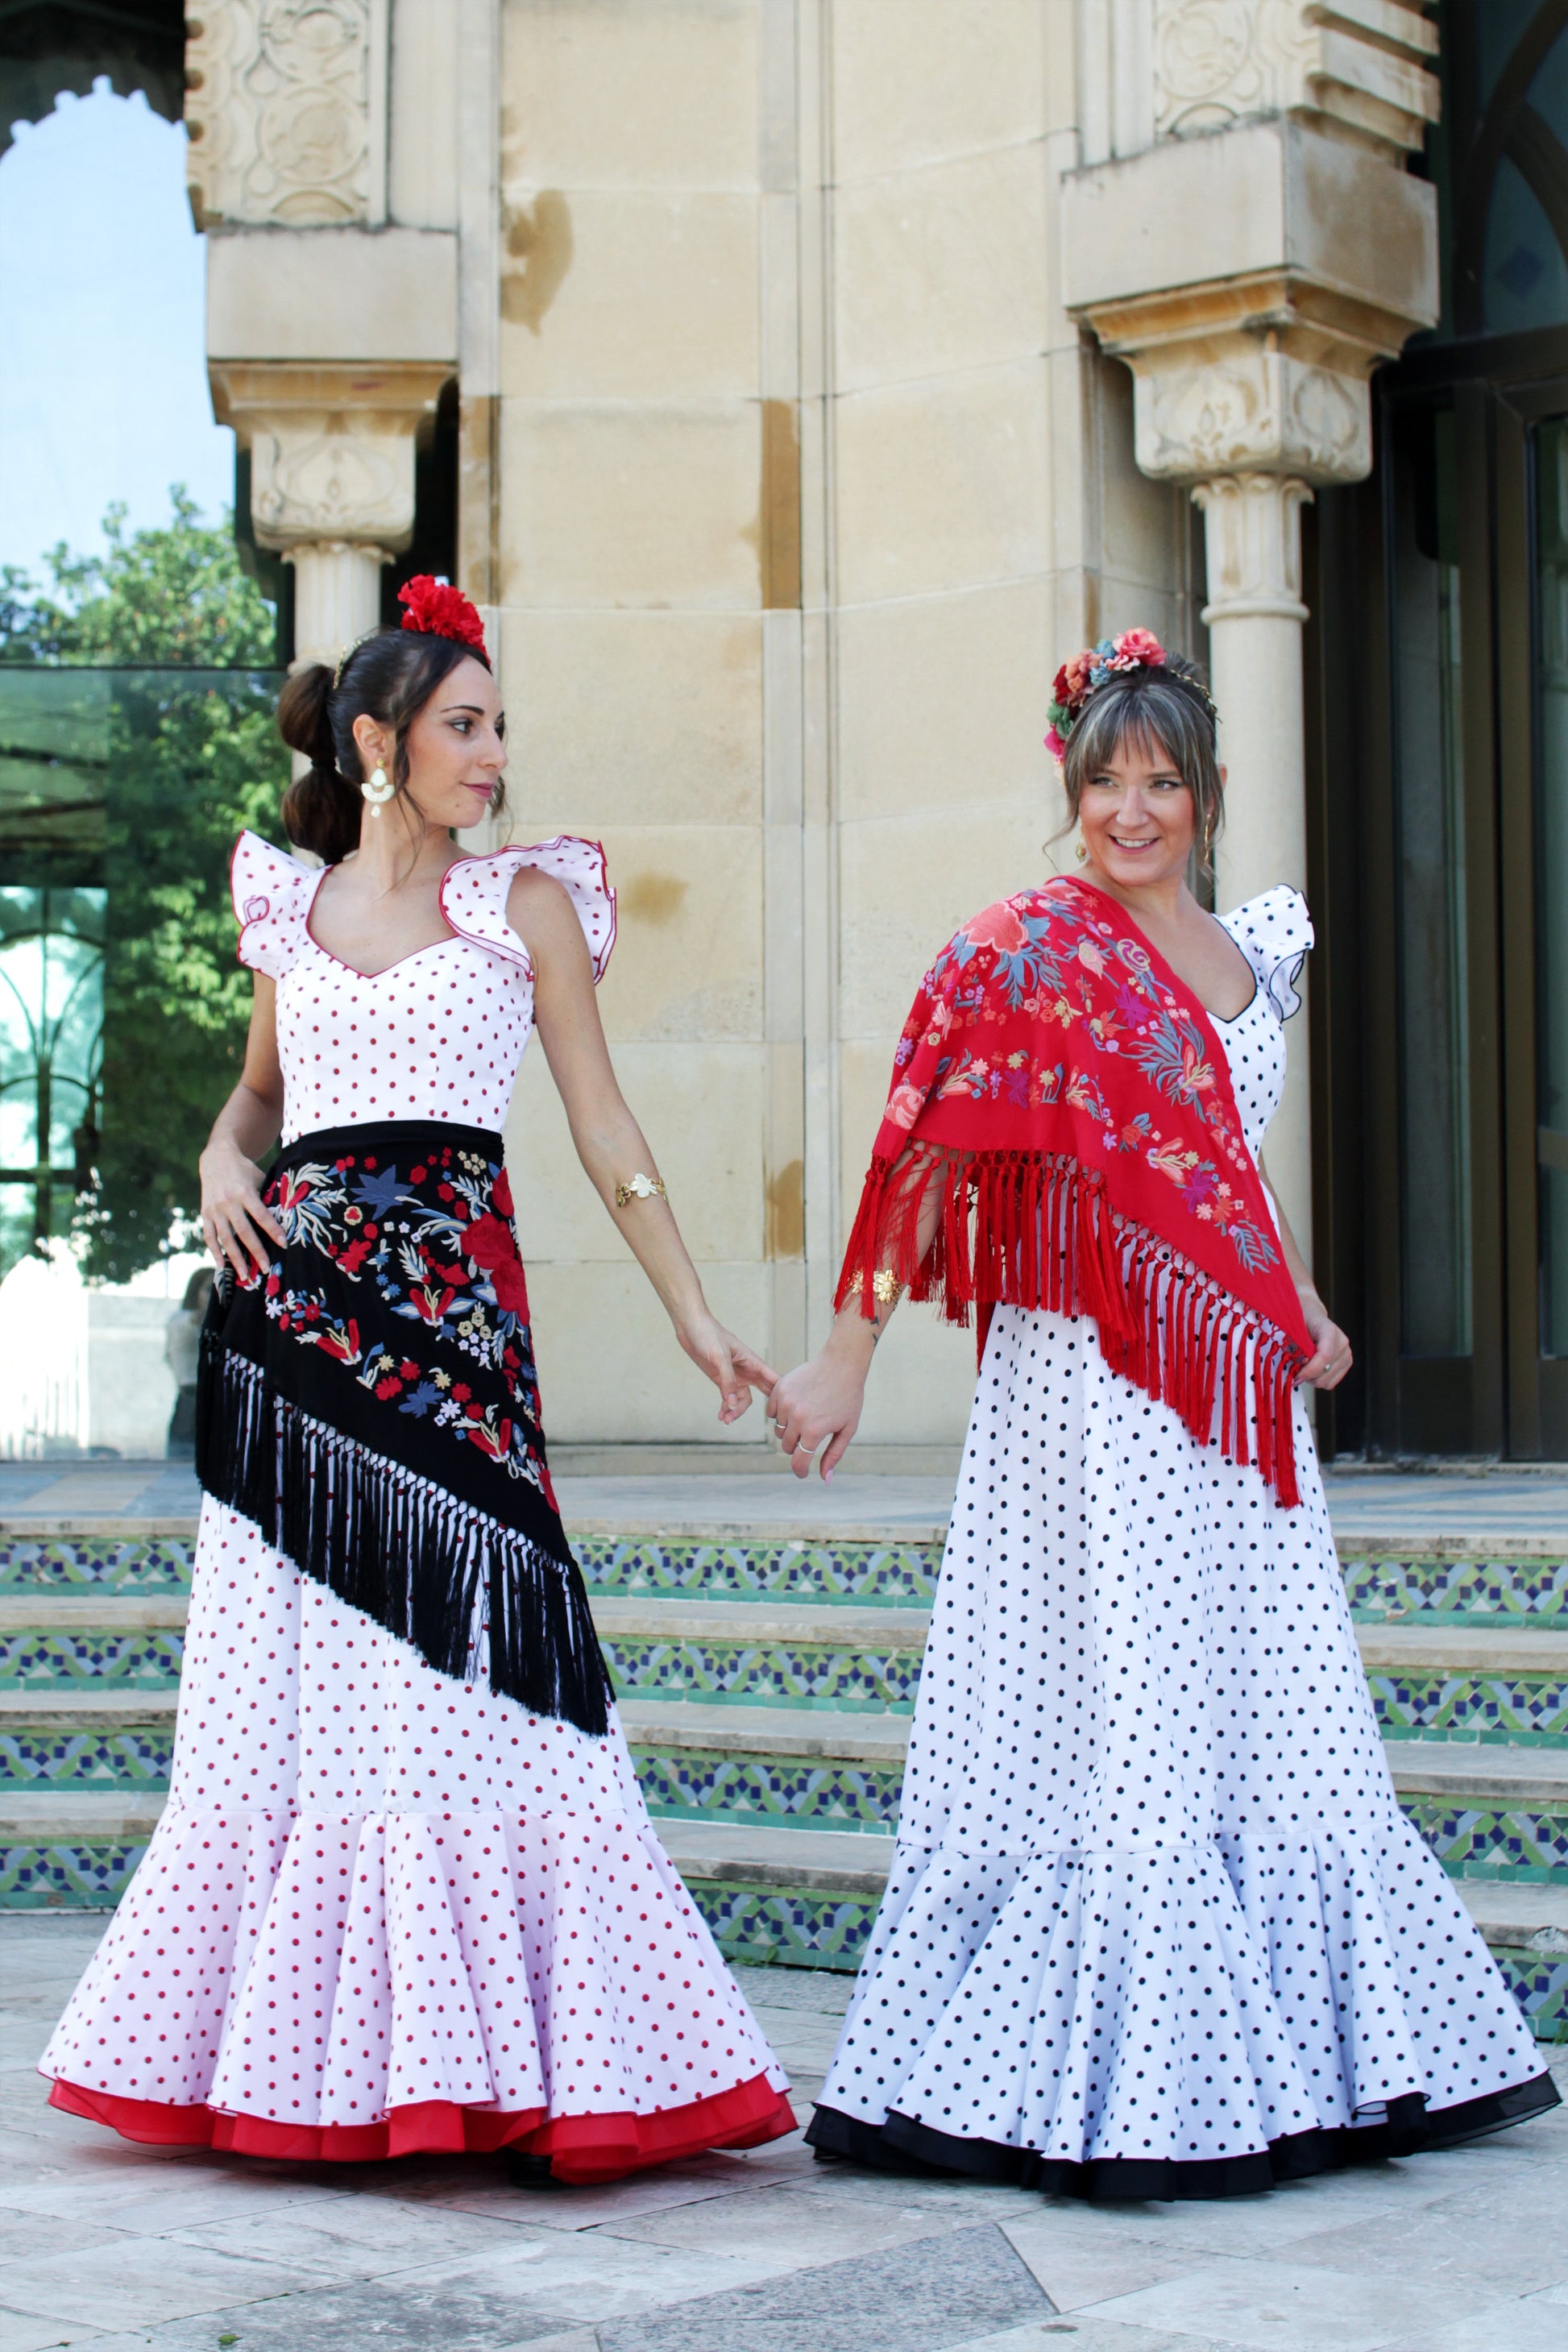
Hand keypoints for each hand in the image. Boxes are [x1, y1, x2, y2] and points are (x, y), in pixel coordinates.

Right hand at [199, 1140, 283, 1281]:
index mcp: (244, 1192)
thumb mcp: (259, 1177)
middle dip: (256, 1251)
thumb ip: (268, 1196)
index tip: (284, 1244)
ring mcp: (214, 1210)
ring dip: (236, 1259)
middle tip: (267, 1269)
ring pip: (225, 1238)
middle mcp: (228, 1202)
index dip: (273, 1230)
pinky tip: (222, 1266)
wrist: (216, 1158)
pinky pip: (209, 1236)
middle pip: (243, 1232)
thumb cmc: (244, 1170)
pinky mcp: (205, 1214)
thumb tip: (287, 1216)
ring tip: (245, 1276)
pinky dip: (215, 1252)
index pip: (261, 1215)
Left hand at [675, 1312, 779, 1424]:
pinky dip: (726, 1407)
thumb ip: (727, 1380)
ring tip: (726, 1420)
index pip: (774, 1380)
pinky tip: (721, 1415)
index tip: (783, 1411)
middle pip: (764, 1393)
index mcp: (753, 1361)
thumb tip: (733, 1403)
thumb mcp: (719, 1357)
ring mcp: (735, 1376)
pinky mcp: (721, 1379)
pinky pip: (729, 1397)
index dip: (781, 1394)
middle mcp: (747, 1370)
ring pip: (743, 1399)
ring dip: (736, 1411)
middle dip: (763, 1408)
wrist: (690, 1326)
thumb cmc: (708, 1334)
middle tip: (765, 1424)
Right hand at [767, 1330, 873, 1480]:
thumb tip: (825, 1479)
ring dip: (790, 1429)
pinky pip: (771, 1412)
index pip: (799, 1461)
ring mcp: (786, 1403)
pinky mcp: (780, 1389)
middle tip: (811, 1435)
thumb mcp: (847, 1429)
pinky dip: (780, 1414)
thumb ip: (834, 1455)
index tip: (802, 1473)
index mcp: (814, 1430)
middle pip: (787, 1446)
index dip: (800, 1471)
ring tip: (806, 1417)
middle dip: (797, 1446)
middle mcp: (797, 1418)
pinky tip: (795, 1407)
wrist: (841, 1364)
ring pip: (779, 1430)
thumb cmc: (848, 1398)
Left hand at [1298, 1295, 1351, 1389]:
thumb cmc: (1299, 1322)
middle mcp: (1342, 1343)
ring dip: (1312, 1379)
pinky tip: (1312, 1370)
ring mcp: (1347, 1354)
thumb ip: (1295, 1348)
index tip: (1295, 1377)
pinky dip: (1319, 1380)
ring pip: (1327, 1381)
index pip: (1324, 1356)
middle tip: (1295, 1370)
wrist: (1311, 1317)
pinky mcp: (1347, 1363)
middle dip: (1307, 1376)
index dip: (1308, 1371)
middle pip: (1325, 1372)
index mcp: (1330, 1331)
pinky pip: (1331, 1383)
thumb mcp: (1293, 1331)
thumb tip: (1297, 1368)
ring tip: (1304, 1368)